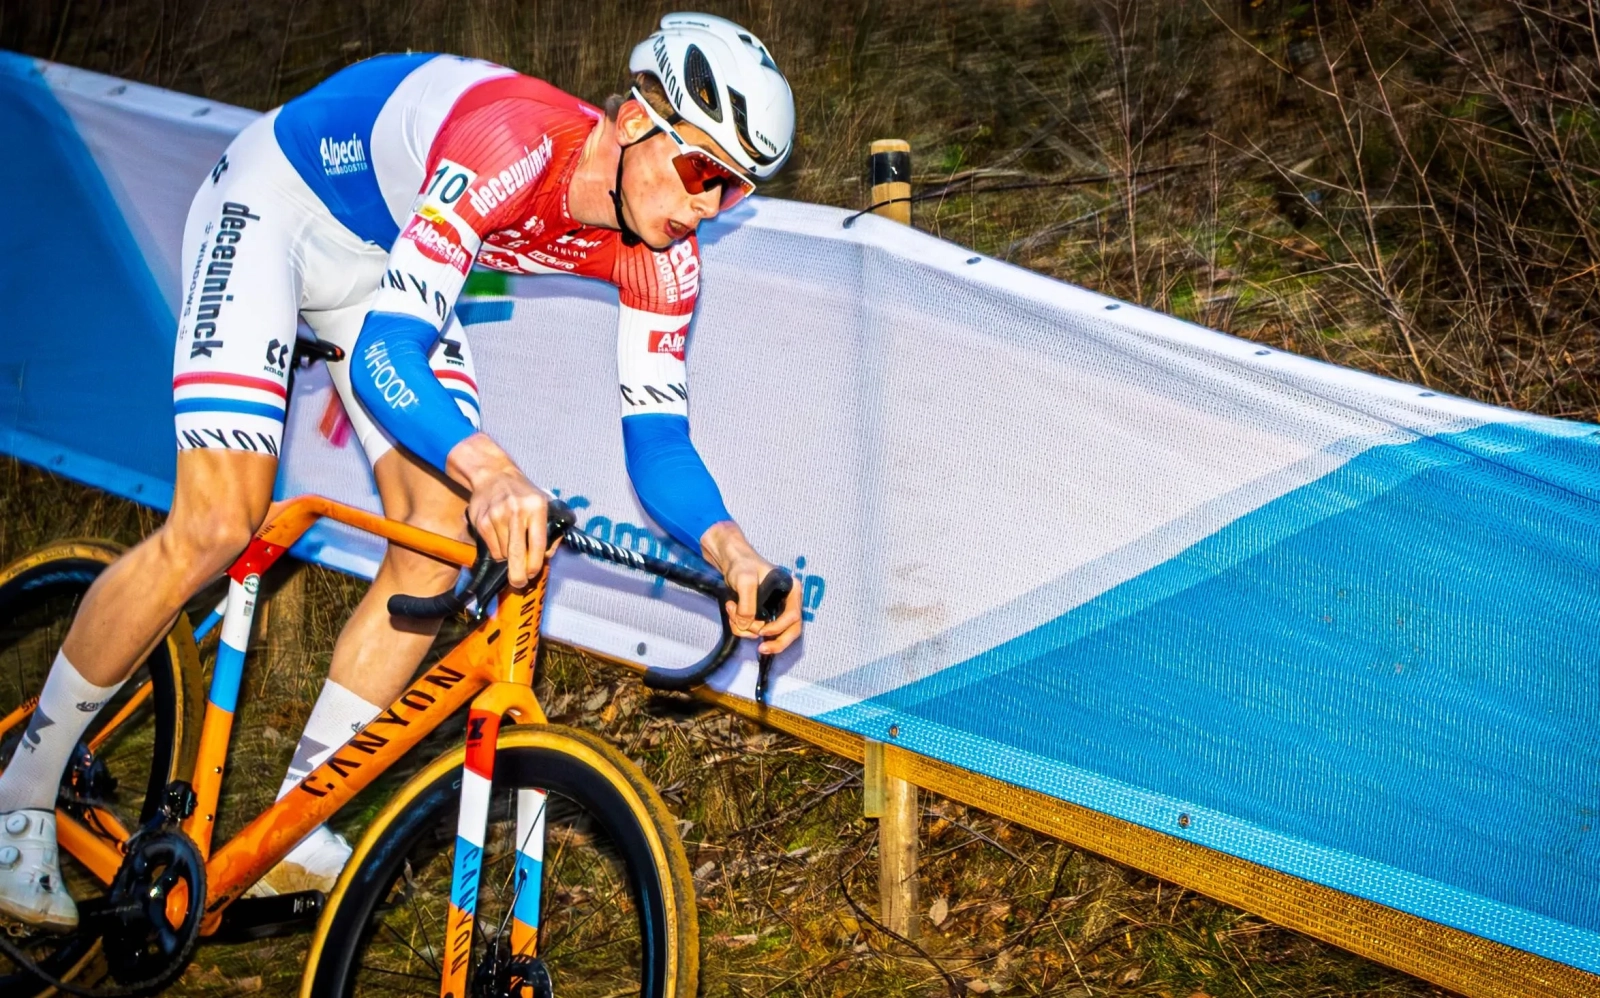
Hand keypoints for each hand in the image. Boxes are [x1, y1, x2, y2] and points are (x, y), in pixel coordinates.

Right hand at [446, 433, 547, 587]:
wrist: (493, 475)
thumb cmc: (523, 494)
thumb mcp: (544, 504)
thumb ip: (549, 531)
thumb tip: (546, 557)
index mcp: (537, 507)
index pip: (538, 544)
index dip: (535, 564)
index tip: (533, 574)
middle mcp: (516, 511)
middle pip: (516, 554)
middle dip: (518, 575)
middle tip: (519, 584)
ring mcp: (496, 516)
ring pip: (503, 554)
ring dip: (508, 558)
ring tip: (511, 545)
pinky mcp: (481, 522)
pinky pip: (491, 549)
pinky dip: (497, 551)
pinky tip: (500, 538)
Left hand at [700, 521, 802, 655]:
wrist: (732, 561)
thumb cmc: (743, 564)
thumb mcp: (745, 580)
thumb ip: (747, 603)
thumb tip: (747, 625)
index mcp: (791, 591)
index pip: (793, 617)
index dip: (778, 628)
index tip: (761, 630)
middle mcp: (787, 602)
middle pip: (790, 631)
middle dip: (776, 643)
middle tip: (762, 649)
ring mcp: (775, 610)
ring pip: (768, 633)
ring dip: (746, 627)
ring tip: (732, 608)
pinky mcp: (762, 615)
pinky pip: (755, 630)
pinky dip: (740, 626)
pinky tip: (732, 610)